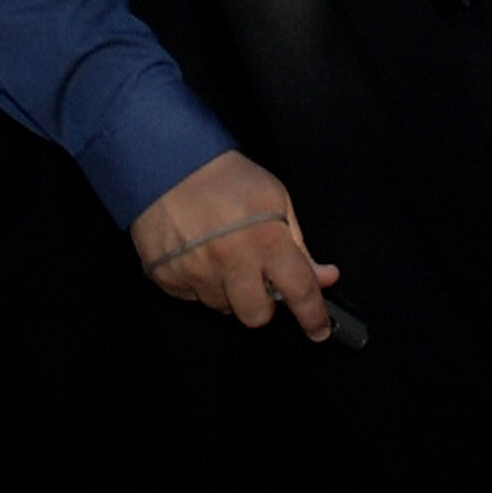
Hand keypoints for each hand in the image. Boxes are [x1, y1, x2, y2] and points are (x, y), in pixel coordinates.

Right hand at [129, 151, 337, 341]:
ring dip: (227, 291)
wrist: (168, 161)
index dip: (313, 316)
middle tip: (254, 278)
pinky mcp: (167, 277)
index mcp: (264, 239)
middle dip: (261, 303)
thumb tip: (324, 277)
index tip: (319, 330)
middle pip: (256, 316)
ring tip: (219, 256)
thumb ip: (299, 244)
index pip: (299, 291)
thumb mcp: (275, 200)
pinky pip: (191, 298)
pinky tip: (196, 254)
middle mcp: (230, 260)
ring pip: (221, 307)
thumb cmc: (226, 178)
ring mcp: (195, 271)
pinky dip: (198, 283)